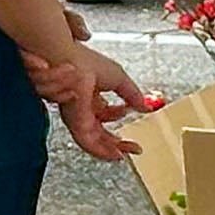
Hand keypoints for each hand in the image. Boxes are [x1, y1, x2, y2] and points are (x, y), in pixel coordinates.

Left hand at [26, 37, 156, 163]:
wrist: (69, 59)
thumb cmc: (85, 61)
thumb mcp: (118, 78)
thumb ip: (132, 94)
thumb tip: (145, 106)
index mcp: (90, 97)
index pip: (105, 116)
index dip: (120, 119)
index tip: (135, 117)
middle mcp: (82, 109)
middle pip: (100, 133)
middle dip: (118, 143)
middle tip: (134, 148)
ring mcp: (77, 116)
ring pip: (93, 141)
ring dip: (110, 150)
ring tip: (124, 155)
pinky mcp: (74, 122)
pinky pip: (87, 141)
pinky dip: (101, 150)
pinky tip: (115, 153)